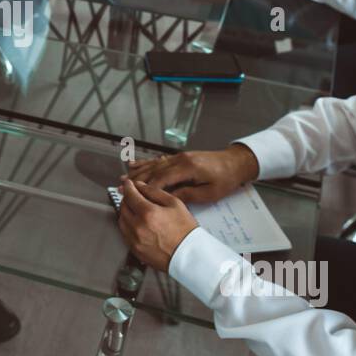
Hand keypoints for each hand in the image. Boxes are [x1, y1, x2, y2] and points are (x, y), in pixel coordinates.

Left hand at [116, 179, 198, 272]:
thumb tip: (140, 186)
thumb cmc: (185, 230)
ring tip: (136, 210)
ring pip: (121, 220)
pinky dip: (127, 226)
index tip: (128, 184)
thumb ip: (155, 192)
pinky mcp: (134, 249)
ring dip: (126, 212)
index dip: (128, 187)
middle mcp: (138, 227)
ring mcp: (134, 240)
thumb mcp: (175, 204)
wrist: (189, 255)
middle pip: (123, 207)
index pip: (130, 195)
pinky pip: (124, 233)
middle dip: (127, 199)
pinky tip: (137, 224)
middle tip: (134, 196)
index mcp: (148, 213)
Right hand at [124, 144, 258, 203]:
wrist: (236, 163)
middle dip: (136, 180)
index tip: (132, 195)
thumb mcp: (209, 193)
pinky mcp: (180, 157)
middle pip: (154, 170)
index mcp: (188, 168)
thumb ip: (187, 194)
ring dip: (138, 171)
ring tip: (122, 177)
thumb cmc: (225, 180)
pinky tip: (135, 164)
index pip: (161, 179)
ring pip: (154, 164)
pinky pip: (160, 159)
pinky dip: (146, 162)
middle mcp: (180, 159)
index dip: (146, 188)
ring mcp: (179, 157)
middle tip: (120, 187)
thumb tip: (167, 198)